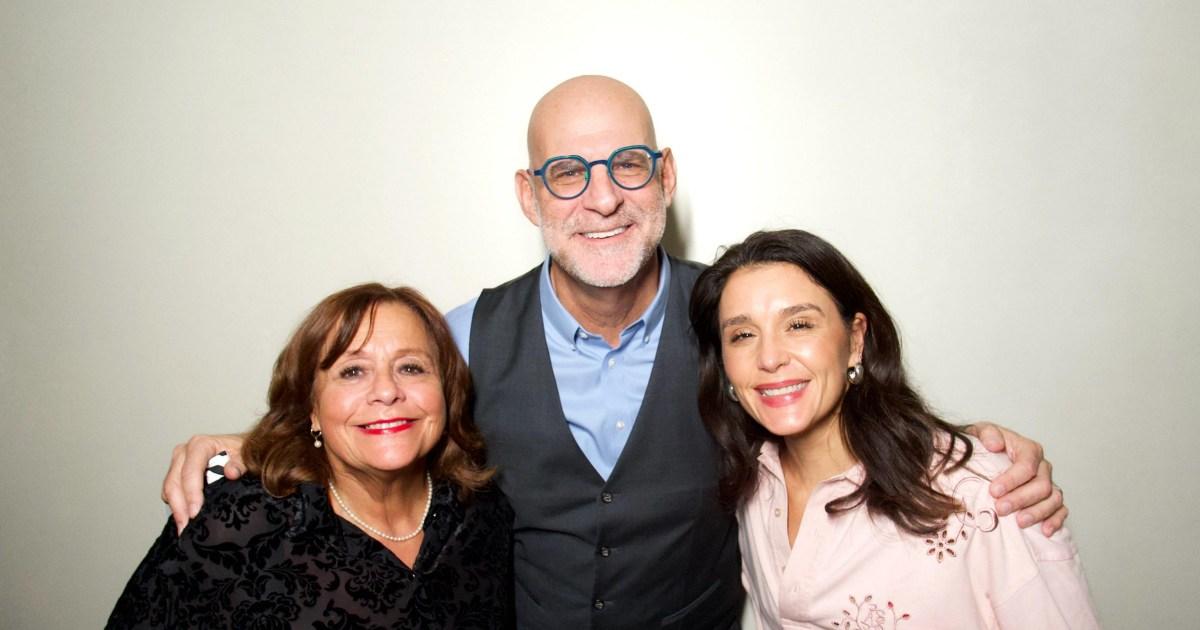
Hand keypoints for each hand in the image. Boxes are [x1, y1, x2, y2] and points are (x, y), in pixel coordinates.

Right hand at [161, 434, 245, 533]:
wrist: (240, 450)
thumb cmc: (242, 452)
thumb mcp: (246, 456)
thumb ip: (240, 464)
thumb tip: (230, 472)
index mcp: (200, 445)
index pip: (190, 470)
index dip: (191, 493)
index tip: (195, 512)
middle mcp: (185, 452)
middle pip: (174, 482)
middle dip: (179, 506)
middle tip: (187, 527)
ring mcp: (178, 463)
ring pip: (169, 489)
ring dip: (176, 509)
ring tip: (185, 528)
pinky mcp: (176, 474)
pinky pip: (170, 492)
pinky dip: (176, 506)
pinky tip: (185, 519)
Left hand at [966, 421, 1066, 536]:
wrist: (985, 455)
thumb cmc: (985, 446)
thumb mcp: (980, 432)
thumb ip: (988, 434)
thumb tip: (995, 444)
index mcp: (1028, 449)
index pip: (1027, 465)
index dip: (1012, 479)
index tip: (994, 490)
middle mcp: (1042, 467)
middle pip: (1041, 485)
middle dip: (1021, 499)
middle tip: (1000, 509)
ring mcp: (1049, 484)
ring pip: (1053, 499)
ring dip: (1037, 512)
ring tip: (1019, 522)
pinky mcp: (1050, 500)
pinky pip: (1061, 511)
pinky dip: (1055, 521)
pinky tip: (1044, 531)